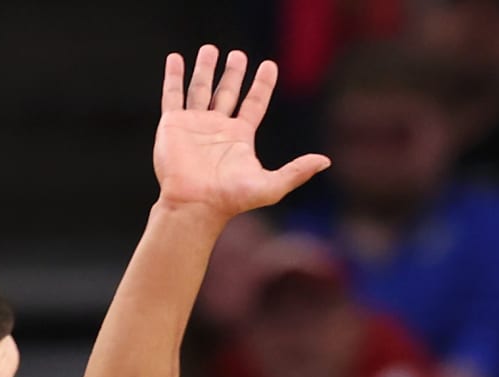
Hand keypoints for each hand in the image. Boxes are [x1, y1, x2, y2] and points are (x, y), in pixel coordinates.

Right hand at [155, 46, 329, 219]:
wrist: (195, 205)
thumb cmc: (232, 199)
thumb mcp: (271, 186)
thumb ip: (297, 172)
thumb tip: (326, 161)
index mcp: (240, 137)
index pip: (255, 103)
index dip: (262, 85)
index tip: (269, 65)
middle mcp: (218, 128)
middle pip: (227, 93)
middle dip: (232, 73)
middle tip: (238, 55)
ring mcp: (195, 125)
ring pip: (201, 89)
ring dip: (205, 69)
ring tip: (210, 49)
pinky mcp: (173, 125)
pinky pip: (173, 95)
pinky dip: (174, 77)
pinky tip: (176, 59)